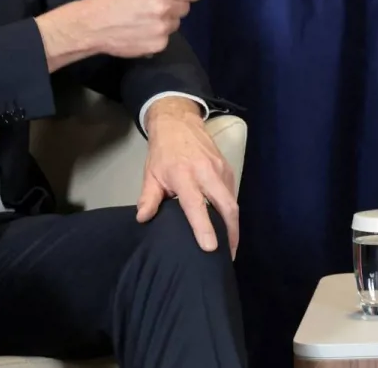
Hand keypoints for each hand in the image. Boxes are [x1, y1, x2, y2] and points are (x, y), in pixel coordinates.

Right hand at [82, 0, 204, 58]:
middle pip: (186, 6)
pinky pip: (168, 37)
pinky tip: (141, 30)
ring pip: (177, 22)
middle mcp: (166, 7)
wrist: (92, 25)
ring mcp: (163, 28)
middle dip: (174, 4)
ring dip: (166, 19)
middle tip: (151, 3)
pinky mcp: (159, 45)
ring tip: (143, 17)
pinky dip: (158, 35)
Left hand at [137, 97, 239, 257]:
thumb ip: (149, 198)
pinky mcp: (228, 168)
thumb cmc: (163, 152)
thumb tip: (143, 219)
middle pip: (227, 206)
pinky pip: (232, 193)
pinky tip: (227, 223)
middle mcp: (206, 172)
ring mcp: (221, 169)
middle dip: (232, 232)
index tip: (210, 248)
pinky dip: (231, 210)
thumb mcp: (150, 174)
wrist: (179, 122)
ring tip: (229, 244)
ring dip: (233, 224)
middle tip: (229, 254)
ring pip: (233, 201)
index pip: (196, 206)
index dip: (204, 227)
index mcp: (184, 176)